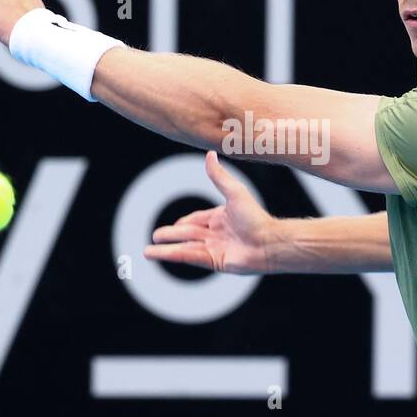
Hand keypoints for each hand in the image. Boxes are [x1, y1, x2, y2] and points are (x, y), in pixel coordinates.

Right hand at [144, 151, 275, 274]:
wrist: (268, 243)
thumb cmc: (255, 217)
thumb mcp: (234, 192)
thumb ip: (218, 176)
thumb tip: (209, 154)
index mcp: (221, 217)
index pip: (197, 219)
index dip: (185, 222)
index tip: (174, 224)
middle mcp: (217, 234)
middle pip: (188, 234)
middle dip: (171, 235)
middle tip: (156, 236)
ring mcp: (215, 249)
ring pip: (185, 247)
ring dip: (166, 249)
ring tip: (147, 251)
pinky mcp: (214, 262)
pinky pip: (189, 257)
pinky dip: (172, 255)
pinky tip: (158, 255)